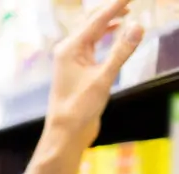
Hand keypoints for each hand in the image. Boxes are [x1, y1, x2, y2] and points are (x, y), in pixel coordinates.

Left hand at [45, 0, 143, 148]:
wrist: (65, 130)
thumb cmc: (79, 107)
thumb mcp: (104, 78)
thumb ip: (121, 51)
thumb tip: (137, 26)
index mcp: (69, 49)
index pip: (97, 19)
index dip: (116, 5)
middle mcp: (67, 50)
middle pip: (91, 21)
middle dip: (110, 9)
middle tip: (130, 0)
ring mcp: (70, 58)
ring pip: (90, 31)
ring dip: (107, 20)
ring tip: (126, 11)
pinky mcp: (75, 67)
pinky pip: (90, 42)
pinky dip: (103, 34)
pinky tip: (115, 30)